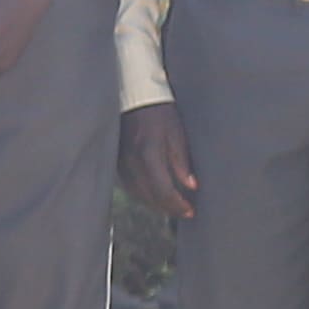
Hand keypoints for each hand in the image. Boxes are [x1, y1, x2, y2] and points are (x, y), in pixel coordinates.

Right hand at [120, 102, 196, 221]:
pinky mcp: (116, 161)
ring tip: (171, 207)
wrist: (134, 96)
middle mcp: (132, 163)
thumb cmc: (159, 112)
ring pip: (137, 193)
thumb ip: (182, 162)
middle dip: (168, 208)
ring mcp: (121, 163)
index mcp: (149, 155)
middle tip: (184, 212)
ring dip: (155, 204)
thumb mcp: (177, 134)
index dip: (177, 205)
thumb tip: (192, 187)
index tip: (191, 211)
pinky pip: (129, 185)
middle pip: (149, 196)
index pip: (163, 191)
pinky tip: (153, 195)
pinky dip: (142, 194)